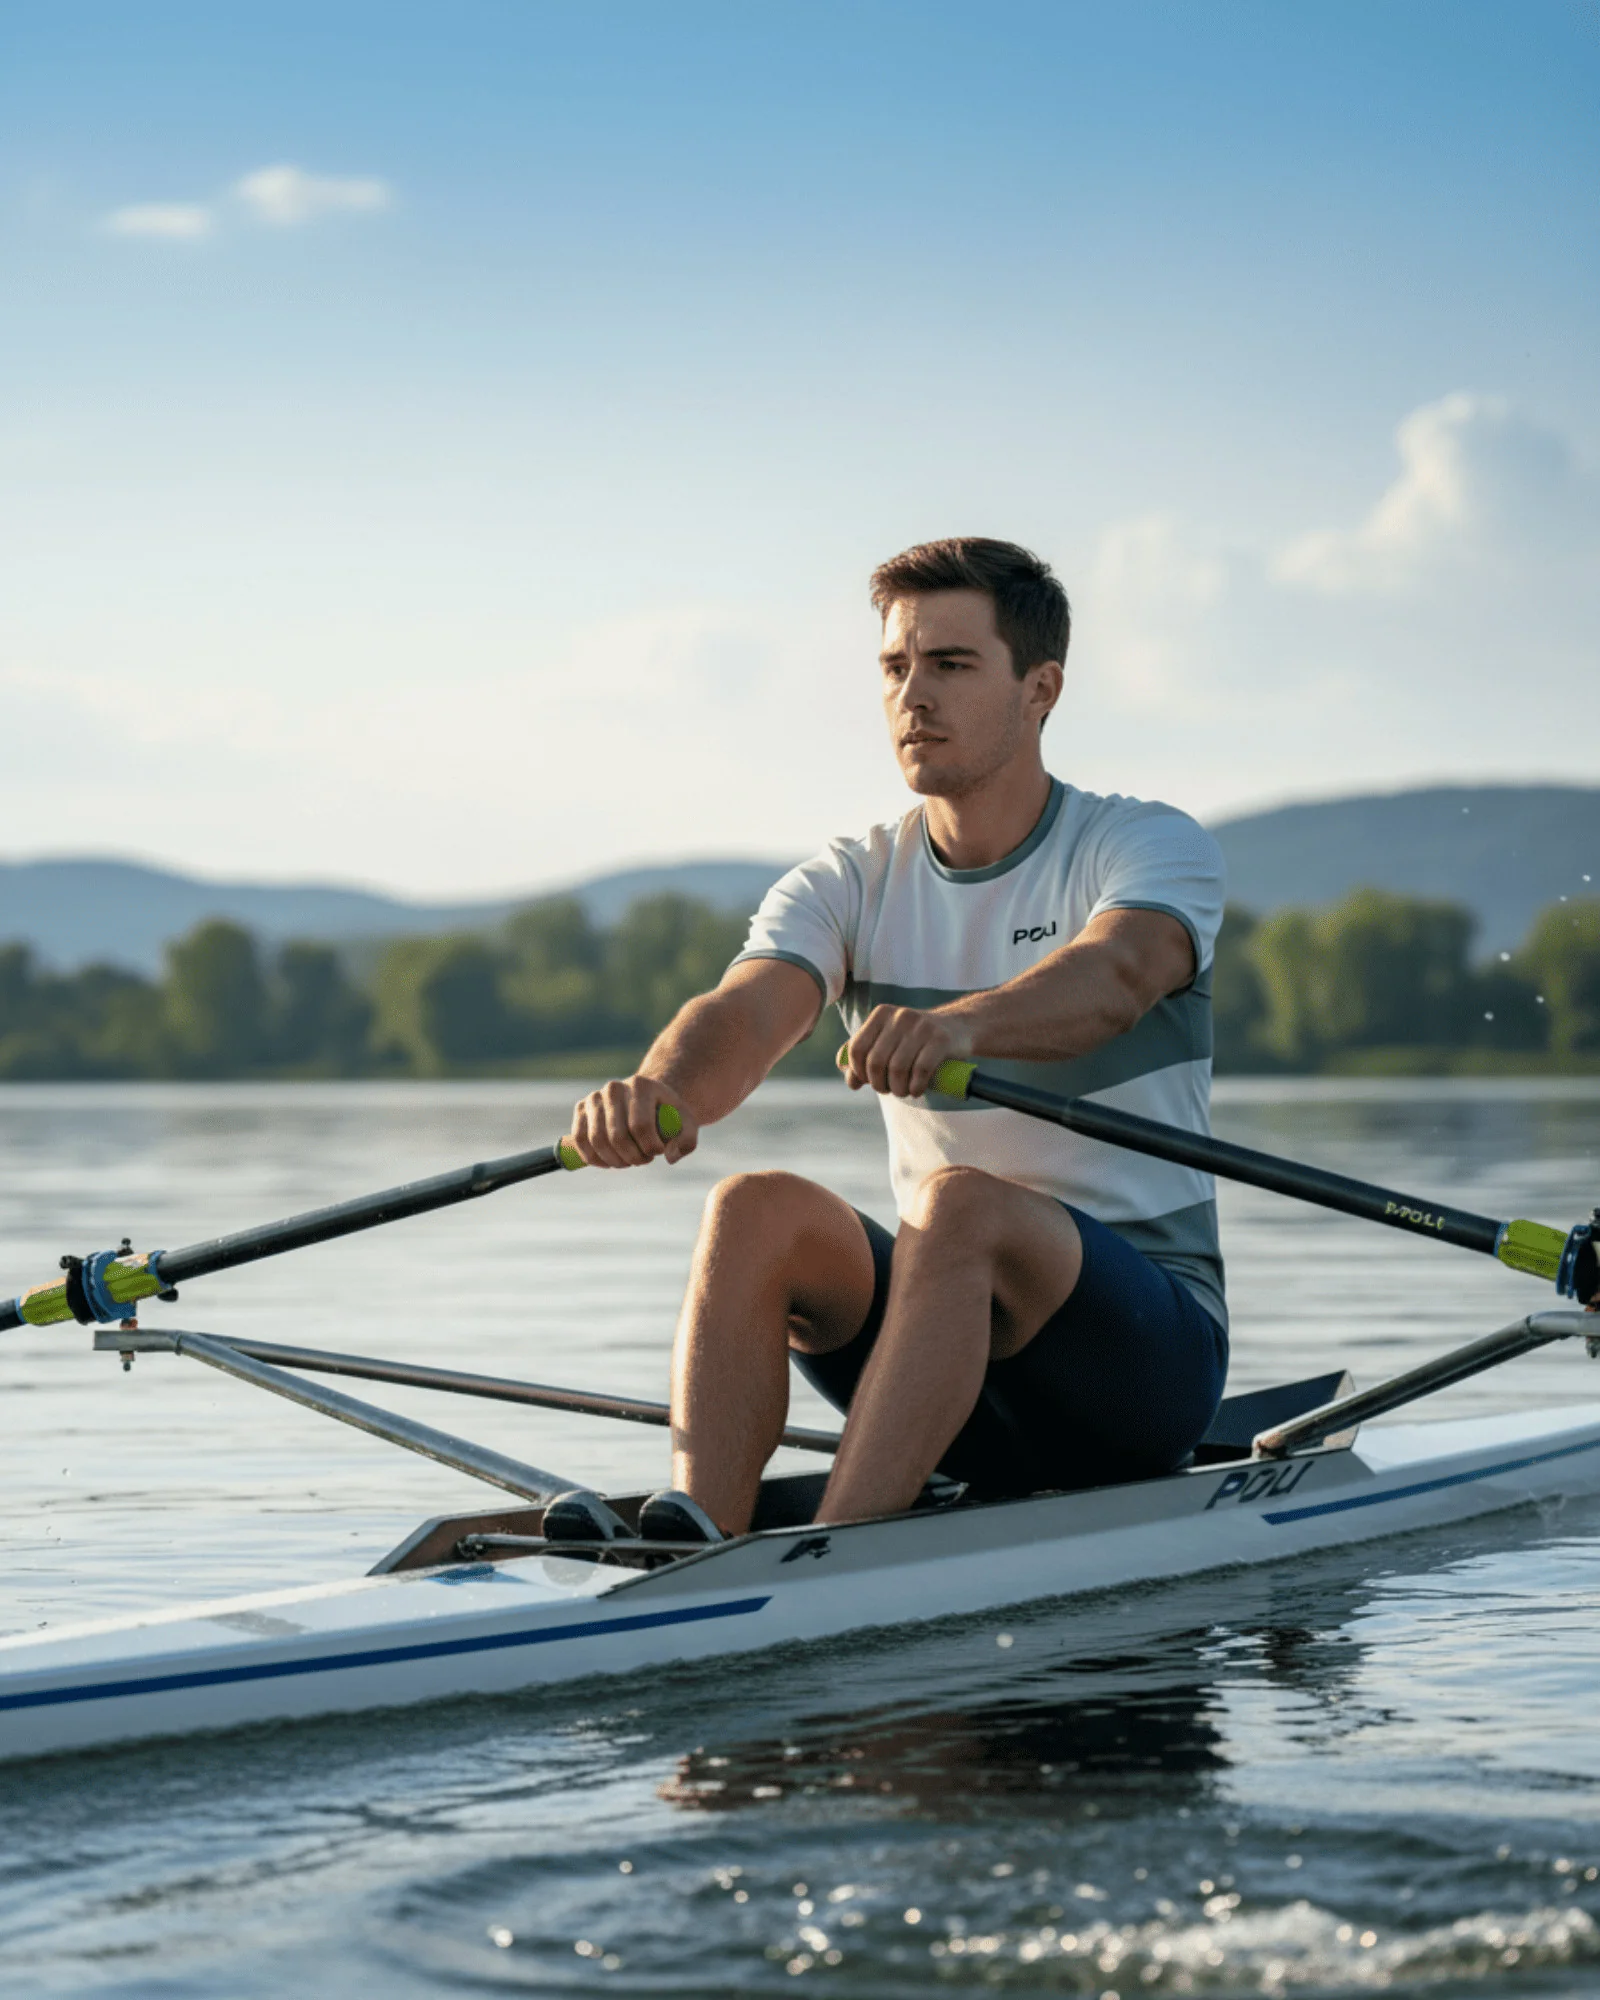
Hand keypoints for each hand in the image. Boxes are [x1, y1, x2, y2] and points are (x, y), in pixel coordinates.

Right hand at [566, 1074, 697, 1167]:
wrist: (647, 1101)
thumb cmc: (667, 1115)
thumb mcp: (686, 1124)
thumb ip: (686, 1141)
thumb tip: (669, 1157)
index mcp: (641, 1085)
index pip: (640, 1125)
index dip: (649, 1148)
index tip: (658, 1152)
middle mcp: (614, 1088)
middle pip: (617, 1136)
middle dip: (632, 1157)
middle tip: (644, 1160)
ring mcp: (595, 1097)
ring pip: (597, 1140)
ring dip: (614, 1160)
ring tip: (629, 1161)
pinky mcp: (581, 1109)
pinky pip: (580, 1140)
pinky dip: (594, 1158)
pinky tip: (610, 1162)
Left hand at [840, 1006, 972, 1098]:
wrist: (959, 1028)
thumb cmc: (917, 1041)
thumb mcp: (889, 1041)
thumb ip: (865, 1058)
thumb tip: (850, 1081)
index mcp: (881, 1014)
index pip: (856, 1048)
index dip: (859, 1072)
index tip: (870, 1081)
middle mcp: (900, 1016)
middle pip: (875, 1062)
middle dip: (879, 1084)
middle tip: (889, 1089)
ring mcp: (921, 1026)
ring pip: (897, 1069)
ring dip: (898, 1089)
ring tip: (904, 1091)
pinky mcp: (941, 1039)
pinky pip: (920, 1071)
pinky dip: (916, 1087)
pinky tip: (917, 1090)